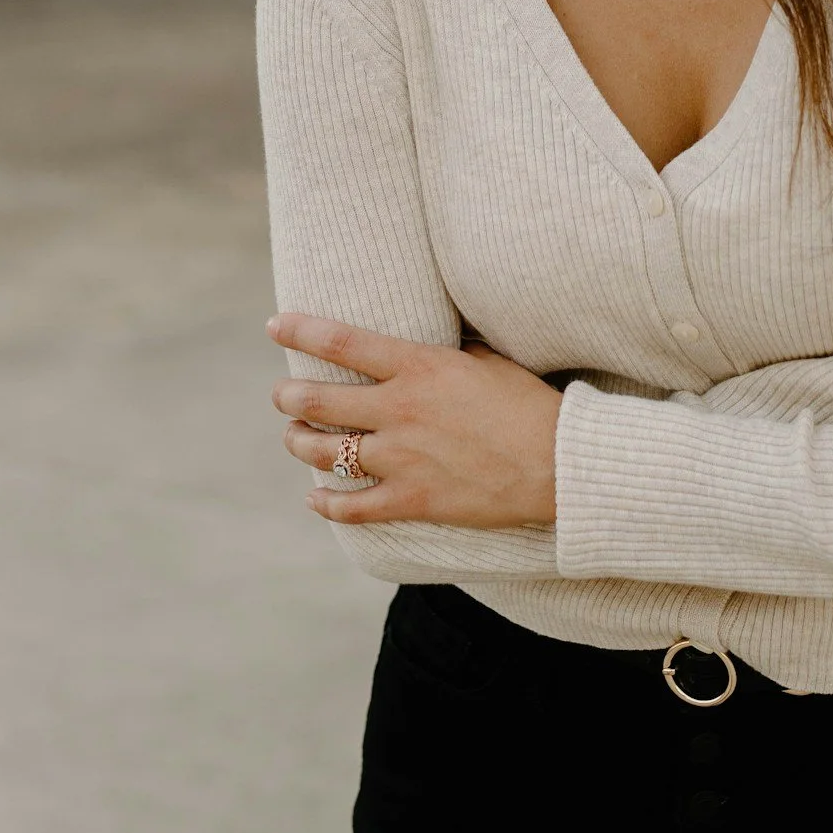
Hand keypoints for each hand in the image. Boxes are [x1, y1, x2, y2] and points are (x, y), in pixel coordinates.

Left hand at [269, 315, 561, 527]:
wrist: (558, 464)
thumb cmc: (529, 405)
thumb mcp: (488, 360)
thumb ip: (446, 352)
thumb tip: (430, 338)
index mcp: (418, 368)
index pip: (341, 343)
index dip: (300, 332)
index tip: (275, 326)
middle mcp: (400, 410)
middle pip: (318, 401)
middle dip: (289, 397)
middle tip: (283, 395)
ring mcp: (402, 458)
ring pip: (324, 452)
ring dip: (299, 444)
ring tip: (294, 438)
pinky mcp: (412, 499)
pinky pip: (352, 506)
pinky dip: (326, 503)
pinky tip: (316, 498)